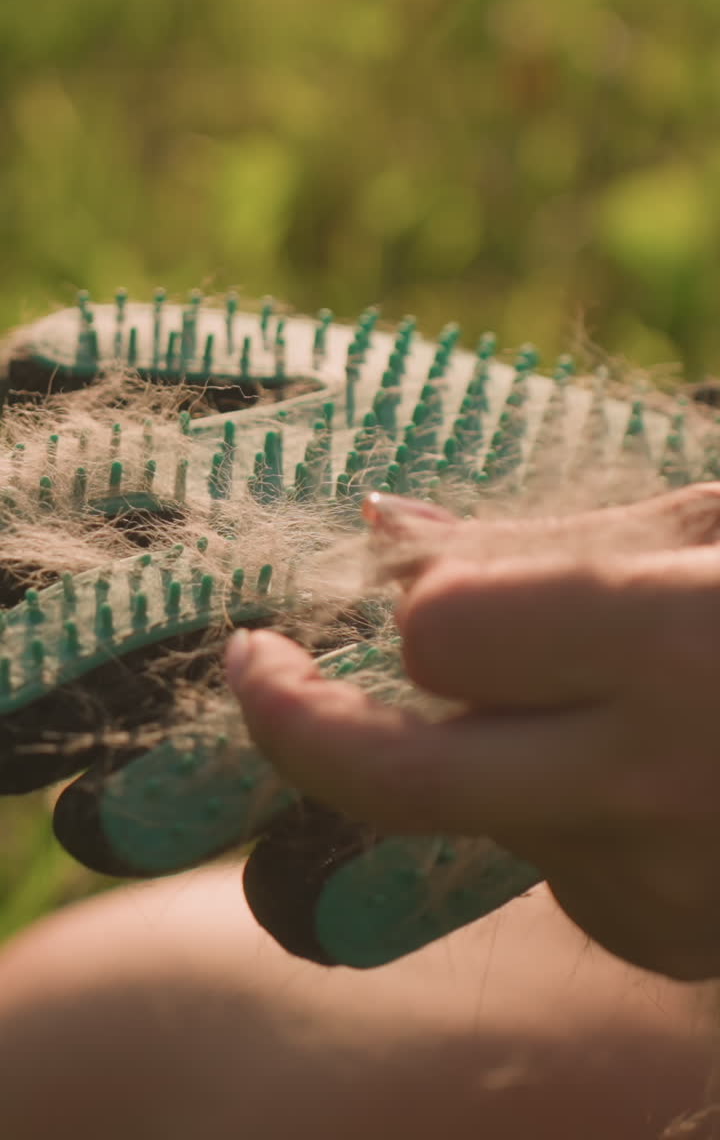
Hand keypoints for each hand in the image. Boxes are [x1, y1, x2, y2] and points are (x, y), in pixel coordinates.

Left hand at [227, 483, 719, 979]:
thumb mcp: (707, 532)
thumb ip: (543, 538)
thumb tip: (381, 525)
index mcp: (667, 650)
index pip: (441, 635)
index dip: (416, 592)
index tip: (399, 565)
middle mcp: (645, 789)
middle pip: (392, 779)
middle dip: (288, 716)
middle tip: (253, 660)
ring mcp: (650, 885)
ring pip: (468, 808)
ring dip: (474, 743)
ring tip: (589, 694)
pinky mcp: (658, 937)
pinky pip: (540, 857)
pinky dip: (543, 800)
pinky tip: (639, 765)